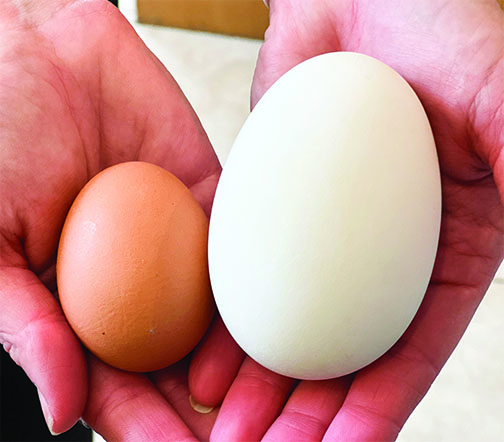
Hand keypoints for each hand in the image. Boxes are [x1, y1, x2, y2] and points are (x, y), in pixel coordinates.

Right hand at [0, 0, 220, 438]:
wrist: (39, 50)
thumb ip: (22, 323)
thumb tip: (65, 407)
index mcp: (80, 303)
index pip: (117, 385)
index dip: (144, 427)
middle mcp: (135, 282)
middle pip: (176, 364)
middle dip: (203, 411)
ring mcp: (177, 243)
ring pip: (216, 318)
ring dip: (239, 368)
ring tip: (260, 411)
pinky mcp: (211, 200)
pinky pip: (239, 253)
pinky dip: (252, 294)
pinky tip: (267, 334)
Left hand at [189, 1, 503, 439]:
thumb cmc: (440, 23)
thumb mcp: (502, 94)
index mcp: (443, 246)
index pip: (409, 349)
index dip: (375, 407)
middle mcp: (378, 250)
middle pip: (340, 352)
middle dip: (305, 411)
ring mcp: (319, 232)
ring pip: (287, 325)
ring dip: (257, 380)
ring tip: (224, 425)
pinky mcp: (270, 204)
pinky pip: (246, 273)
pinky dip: (226, 321)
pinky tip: (202, 359)